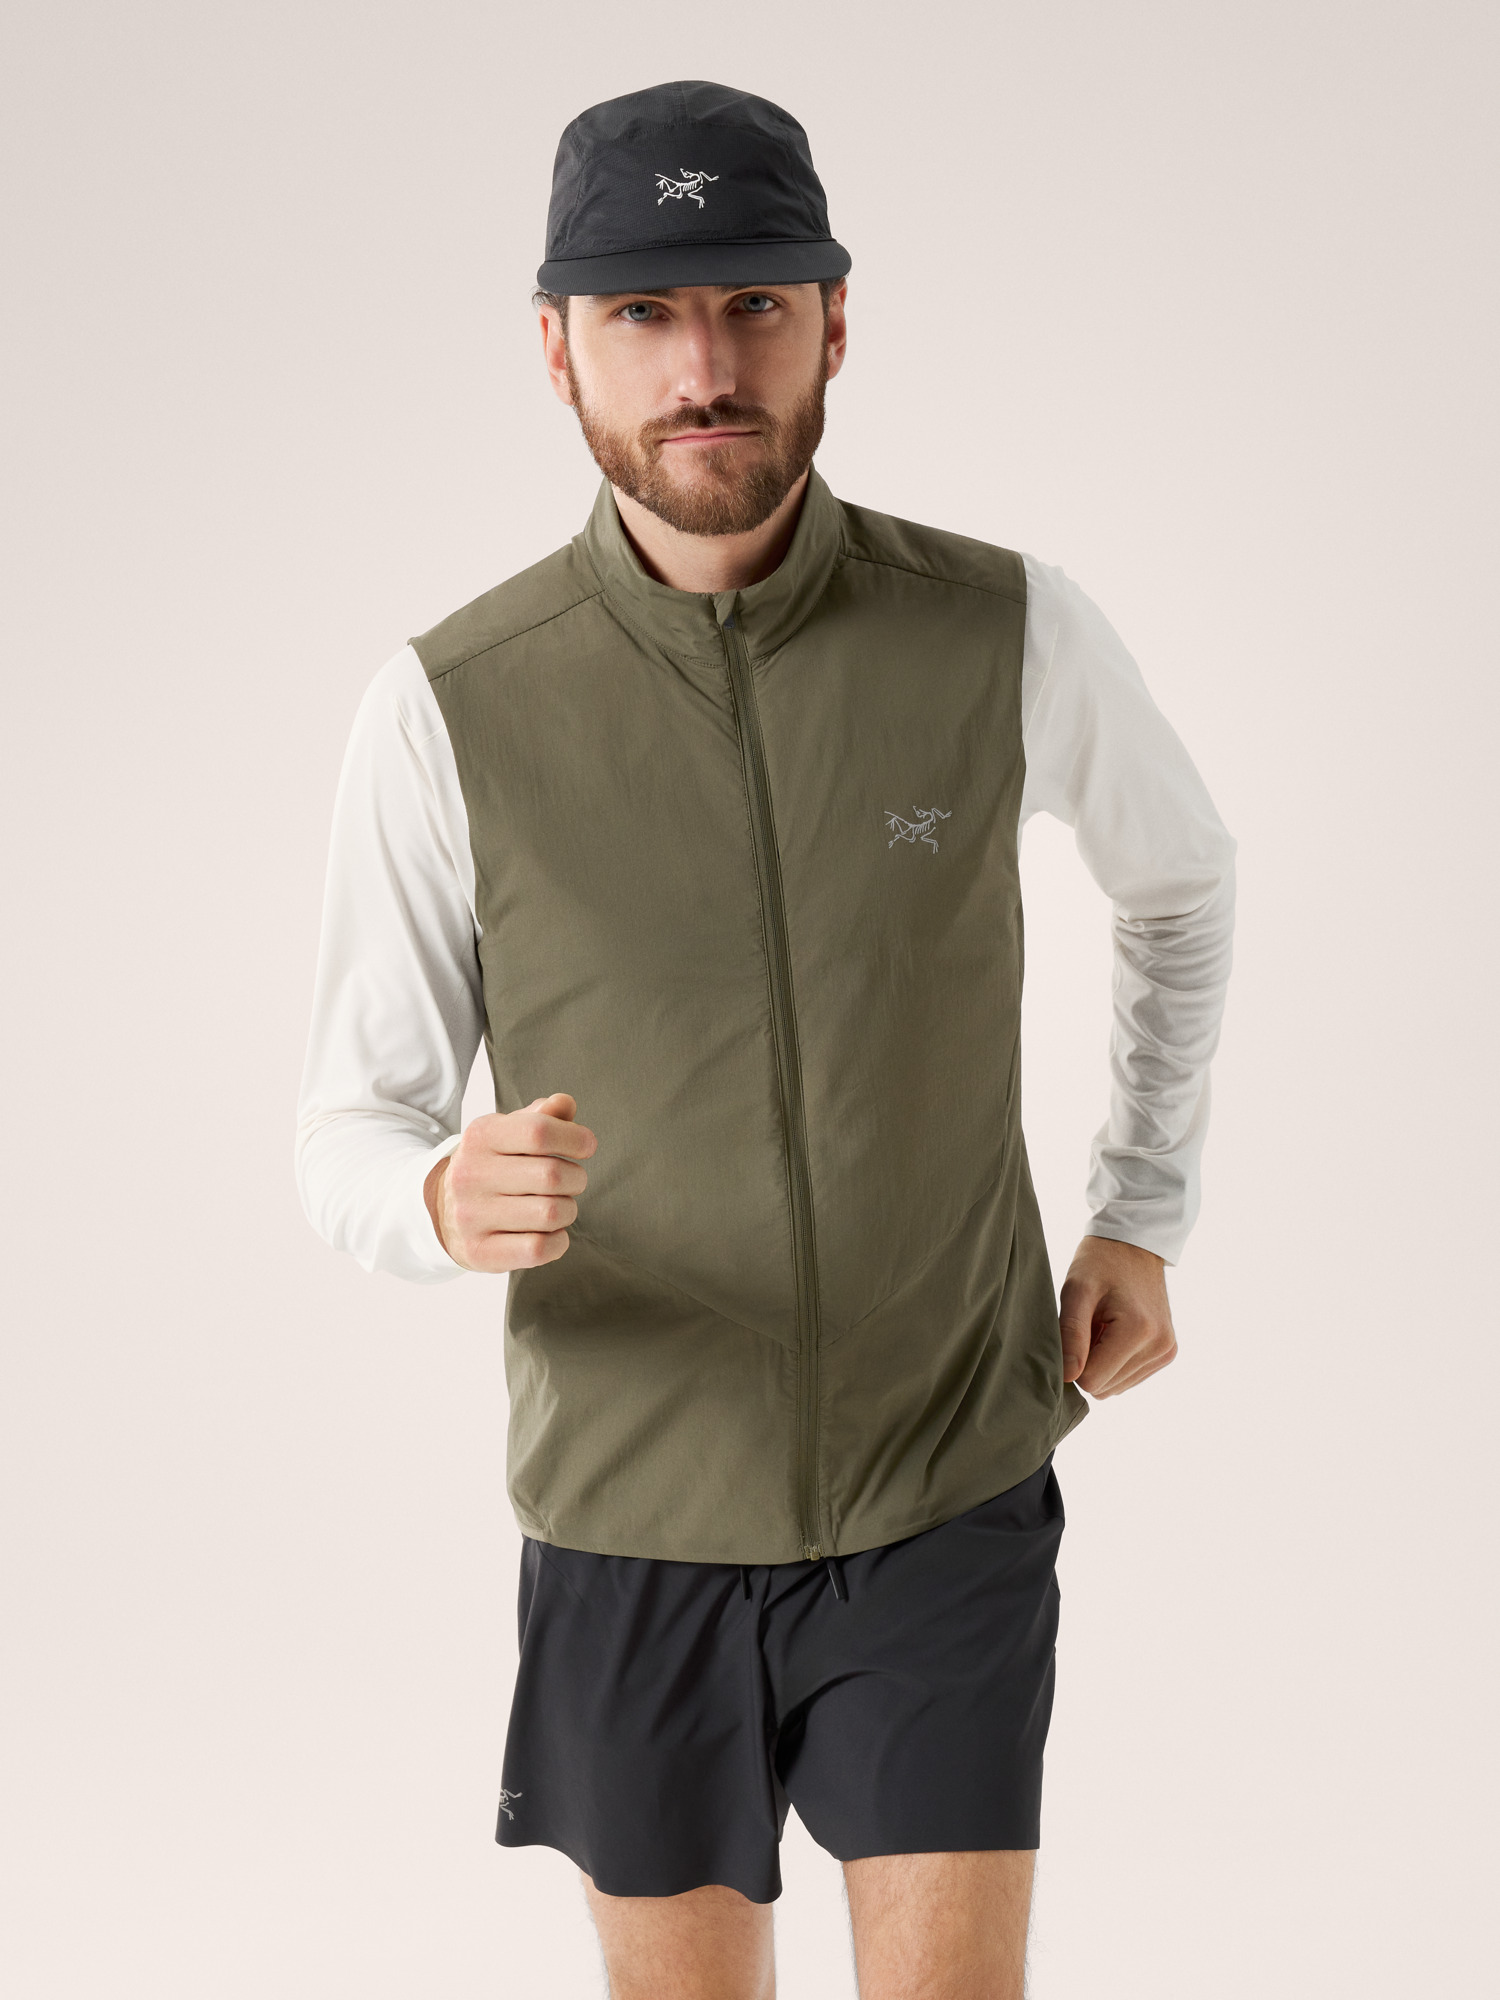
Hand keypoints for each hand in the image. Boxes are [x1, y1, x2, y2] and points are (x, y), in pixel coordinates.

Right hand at [423, 1091, 596, 1271]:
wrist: (441, 1211)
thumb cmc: (492, 1166)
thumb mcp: (508, 1133)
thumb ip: (541, 1116)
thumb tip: (565, 1104)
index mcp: (480, 1136)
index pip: (539, 1131)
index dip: (574, 1138)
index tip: (586, 1146)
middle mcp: (470, 1174)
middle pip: (552, 1175)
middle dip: (576, 1178)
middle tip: (572, 1181)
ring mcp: (471, 1216)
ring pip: (550, 1214)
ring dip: (568, 1211)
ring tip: (558, 1206)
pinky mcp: (479, 1251)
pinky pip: (539, 1248)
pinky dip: (558, 1242)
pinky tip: (550, 1232)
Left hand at [1059, 1235, 1176, 1397]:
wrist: (1134, 1244)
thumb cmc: (1101, 1262)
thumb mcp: (1076, 1290)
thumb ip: (1071, 1334)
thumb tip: (1068, 1377)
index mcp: (1139, 1331)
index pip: (1091, 1380)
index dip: (1074, 1359)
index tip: (1077, 1329)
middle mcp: (1159, 1346)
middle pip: (1104, 1387)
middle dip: (1088, 1361)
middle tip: (1090, 1324)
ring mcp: (1166, 1352)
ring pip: (1115, 1387)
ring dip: (1101, 1362)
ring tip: (1103, 1325)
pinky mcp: (1166, 1353)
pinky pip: (1128, 1378)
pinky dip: (1115, 1362)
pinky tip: (1115, 1331)